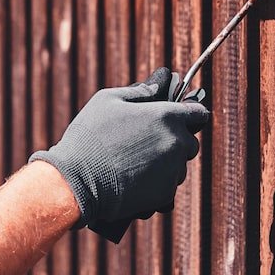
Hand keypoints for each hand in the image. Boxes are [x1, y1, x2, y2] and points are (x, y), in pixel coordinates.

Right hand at [29, 67, 208, 226]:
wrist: (76, 182)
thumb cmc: (90, 136)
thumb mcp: (108, 100)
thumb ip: (141, 90)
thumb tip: (162, 79)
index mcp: (166, 116)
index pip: (198, 113)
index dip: (189, 113)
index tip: (179, 116)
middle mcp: (175, 143)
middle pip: (190, 142)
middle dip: (175, 141)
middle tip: (147, 143)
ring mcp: (172, 171)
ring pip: (179, 166)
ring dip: (166, 164)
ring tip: (136, 164)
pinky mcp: (164, 195)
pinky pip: (168, 187)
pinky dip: (157, 185)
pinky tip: (134, 180)